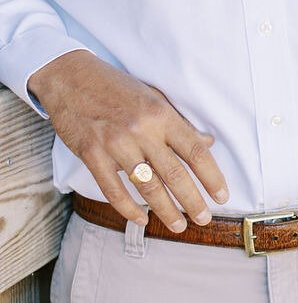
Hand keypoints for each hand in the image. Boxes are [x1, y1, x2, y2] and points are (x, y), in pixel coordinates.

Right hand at [29, 50, 228, 230]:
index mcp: (162, 115)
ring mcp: (116, 144)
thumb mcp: (154, 97)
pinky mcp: (92, 154)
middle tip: (204, 219)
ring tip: (179, 225)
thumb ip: (179, 123)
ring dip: (165, 210)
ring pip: (147, 186)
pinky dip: (129, 208)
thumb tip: (207, 143)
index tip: (222, 195)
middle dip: (192, 201)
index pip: (195, 152)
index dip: (212, 177)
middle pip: (175, 174)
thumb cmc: (116, 87)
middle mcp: (142, 130)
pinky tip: (141, 218)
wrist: (71, 77)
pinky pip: (113, 189)